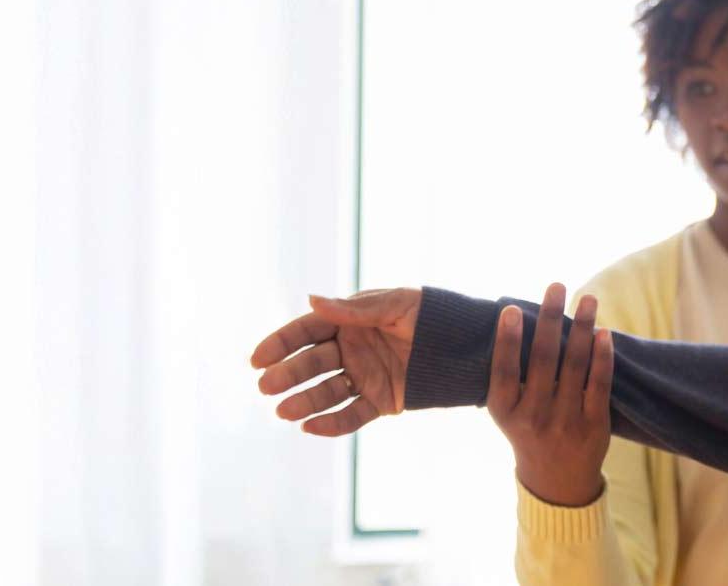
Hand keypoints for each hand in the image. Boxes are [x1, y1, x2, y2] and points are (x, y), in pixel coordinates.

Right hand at [251, 287, 421, 435]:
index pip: (306, 331)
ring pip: (326, 391)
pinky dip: (331, 424)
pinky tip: (311, 427)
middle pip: (311, 363)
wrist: (470, 347)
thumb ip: (354, 310)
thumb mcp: (396, 306)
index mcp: (349, 321)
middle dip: (287, 375)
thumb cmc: (433, 315)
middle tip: (266, 387)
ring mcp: (363, 376)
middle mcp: (350, 349)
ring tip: (284, 411)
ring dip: (303, 401)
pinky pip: (351, 415)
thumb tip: (310, 299)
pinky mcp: (380, 402)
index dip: (280, 344)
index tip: (257, 359)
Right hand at [488, 283, 614, 506]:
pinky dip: (602, 356)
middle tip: (557, 285)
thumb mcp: (508, 410)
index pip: (504, 371)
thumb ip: (510, 375)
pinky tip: (603, 333)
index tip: (511, 309)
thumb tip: (518, 318)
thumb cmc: (528, 430)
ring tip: (588, 299)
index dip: (507, 340)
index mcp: (505, 411)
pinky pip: (599, 384)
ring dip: (582, 328)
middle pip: (543, 359)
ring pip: (575, 366)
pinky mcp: (594, 425)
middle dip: (550, 319)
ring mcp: (565, 422)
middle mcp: (533, 417)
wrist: (557, 481)